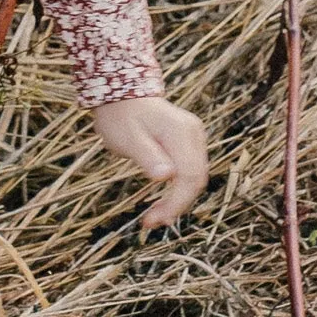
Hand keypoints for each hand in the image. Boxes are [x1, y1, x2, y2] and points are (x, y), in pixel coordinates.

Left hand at [89, 95, 207, 232]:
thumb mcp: (127, 138)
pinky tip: (162, 203)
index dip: (176, 202)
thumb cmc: (120, 116)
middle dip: (176, 205)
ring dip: (177, 201)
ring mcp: (194, 138)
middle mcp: (194, 134)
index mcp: (182, 132)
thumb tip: (166, 176)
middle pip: (196, 180)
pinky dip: (177, 190)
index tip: (154, 219)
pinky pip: (189, 172)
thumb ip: (148, 156)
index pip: (190, 176)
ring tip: (153, 217)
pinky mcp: (189, 143)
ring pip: (194, 178)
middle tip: (150, 223)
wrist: (121, 94)